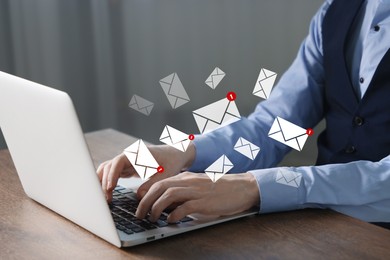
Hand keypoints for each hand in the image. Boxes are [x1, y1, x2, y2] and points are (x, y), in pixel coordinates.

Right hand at [97, 143, 195, 201]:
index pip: (118, 162)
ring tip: (105, 199)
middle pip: (109, 166)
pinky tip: (107, 195)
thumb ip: (152, 184)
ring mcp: (125, 162)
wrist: (174, 155)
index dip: (112, 174)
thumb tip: (139, 196)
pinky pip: (111, 174)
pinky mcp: (125, 168)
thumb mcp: (165, 174)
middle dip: (105, 182)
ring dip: (103, 182)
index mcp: (137, 153)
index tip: (110, 188)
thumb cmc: (171, 161)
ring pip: (107, 170)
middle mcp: (128, 156)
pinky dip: (107, 183)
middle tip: (106, 199)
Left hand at [135, 172, 259, 222]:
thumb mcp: (197, 188)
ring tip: (152, 219)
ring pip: (169, 195)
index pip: (159, 182)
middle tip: (139, 214)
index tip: (139, 204)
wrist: (241, 187)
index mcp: (185, 177)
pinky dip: (175, 214)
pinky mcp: (205, 201)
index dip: (146, 193)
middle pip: (160, 188)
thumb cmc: (219, 190)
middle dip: (146, 201)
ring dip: (157, 208)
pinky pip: (185, 206)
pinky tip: (171, 221)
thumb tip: (166, 206)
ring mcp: (196, 190)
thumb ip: (182, 194)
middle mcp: (188, 181)